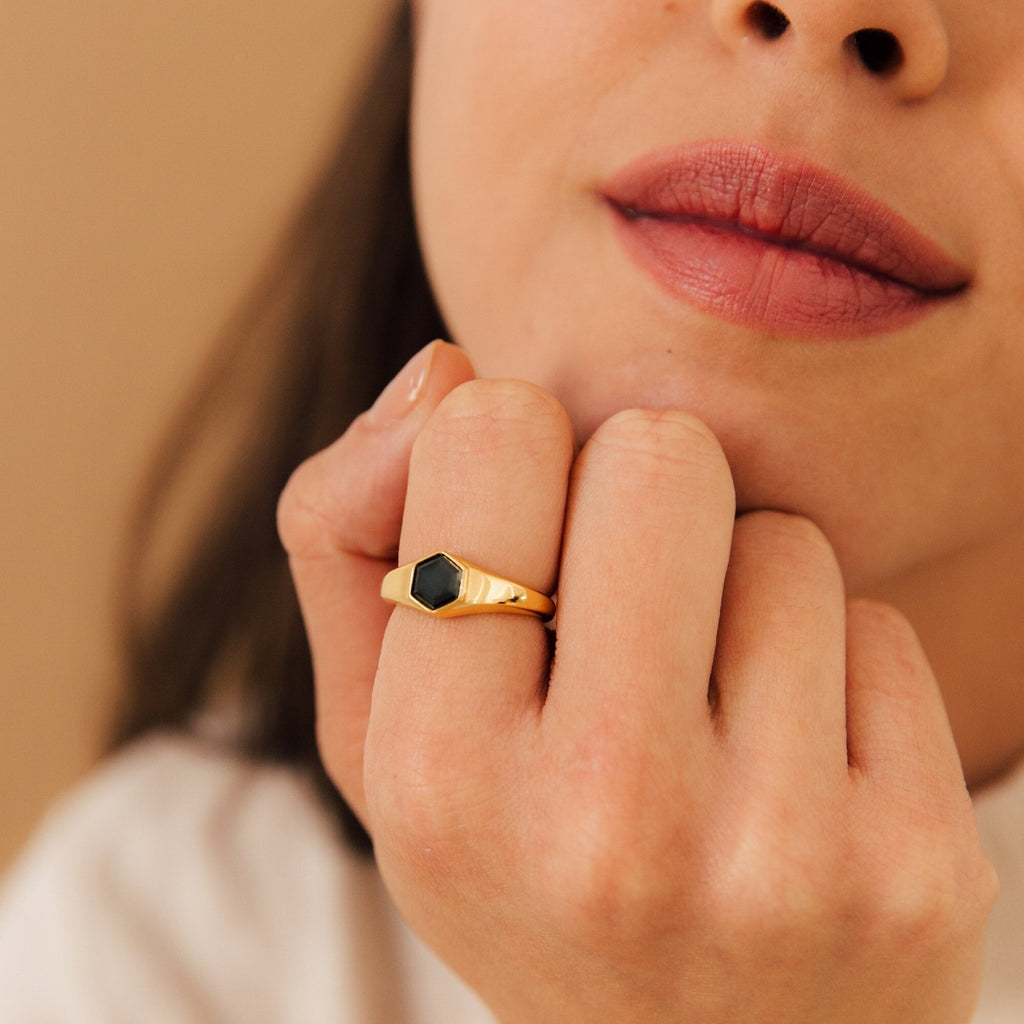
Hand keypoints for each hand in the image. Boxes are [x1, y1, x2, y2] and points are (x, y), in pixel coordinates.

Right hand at [279, 341, 996, 1022]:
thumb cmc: (518, 869)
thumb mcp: (378, 738)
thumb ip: (349, 540)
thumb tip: (441, 372)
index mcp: (442, 775)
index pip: (491, 435)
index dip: (508, 448)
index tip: (519, 531)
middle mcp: (608, 818)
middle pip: (659, 452)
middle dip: (634, 497)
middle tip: (617, 612)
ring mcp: (778, 849)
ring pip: (780, 538)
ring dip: (733, 592)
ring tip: (696, 711)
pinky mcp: (915, 861)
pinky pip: (878, 626)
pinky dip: (824, 665)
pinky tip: (784, 764)